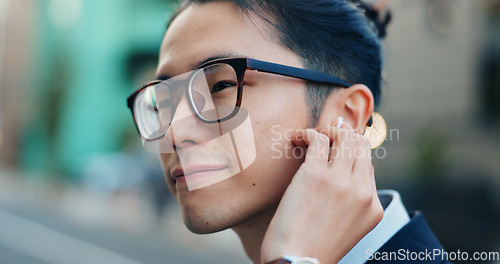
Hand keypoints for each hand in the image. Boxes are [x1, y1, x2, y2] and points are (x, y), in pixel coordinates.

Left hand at [260, 125, 382, 263]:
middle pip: (361, 145)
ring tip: (310, 138)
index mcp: (372, 207)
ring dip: (326, 131)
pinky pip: (318, 138)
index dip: (351, 153)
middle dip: (343, 136)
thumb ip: (351, 203)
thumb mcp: (347, 229)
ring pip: (344, 137)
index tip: (335, 148)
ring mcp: (340, 181)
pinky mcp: (315, 175)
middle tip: (324, 138)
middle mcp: (361, 191)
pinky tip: (298, 138)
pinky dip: (308, 133)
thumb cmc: (313, 249)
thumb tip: (341, 175)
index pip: (368, 165)